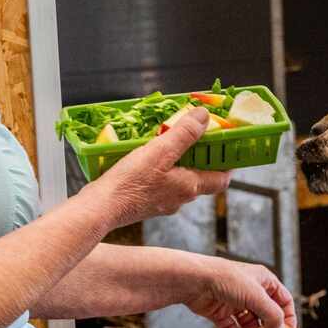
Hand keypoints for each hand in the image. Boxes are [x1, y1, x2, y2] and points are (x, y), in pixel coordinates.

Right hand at [80, 107, 230, 229]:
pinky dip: (161, 169)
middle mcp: (179, 198)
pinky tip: (148, 157)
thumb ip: (185, 134)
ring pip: (180, 179)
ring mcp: (162, 203)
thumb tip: (205, 117)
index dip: (229, 163)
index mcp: (190, 187)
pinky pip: (161, 183)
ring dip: (179, 162)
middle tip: (197, 137)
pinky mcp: (145, 203)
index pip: (221, 179)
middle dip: (201, 157)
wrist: (99, 209)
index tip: (229, 147)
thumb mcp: (161, 151)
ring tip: (170, 142)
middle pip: (201, 177)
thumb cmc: (130, 183)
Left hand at [185, 257, 296, 327]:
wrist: (196, 281)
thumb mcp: (257, 297)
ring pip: (249, 323)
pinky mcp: (220, 311)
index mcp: (263, 281)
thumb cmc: (227, 278)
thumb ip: (272, 316)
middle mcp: (250, 290)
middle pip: (266, 314)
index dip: (288, 317)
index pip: (283, 300)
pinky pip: (231, 327)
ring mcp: (235, 301)